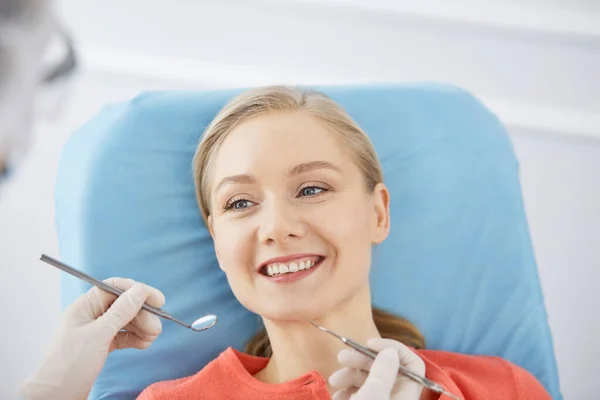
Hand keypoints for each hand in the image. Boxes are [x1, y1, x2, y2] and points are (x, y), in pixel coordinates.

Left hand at [18, 278, 164, 399]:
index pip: (115, 288)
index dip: (137, 291)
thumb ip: (121, 311)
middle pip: (123, 305)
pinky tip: (144, 344)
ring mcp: (96, 331)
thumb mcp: (99, 334)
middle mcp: (91, 315)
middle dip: (142, 314)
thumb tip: (140, 290)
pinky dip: (135, 338)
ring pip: (125, 321)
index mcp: (85, 306)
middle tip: (156, 328)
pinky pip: (122, 336)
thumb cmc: (71, 364)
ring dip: (141, 327)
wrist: (55, 396)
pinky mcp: (101, 346)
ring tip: (152, 338)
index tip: (158, 300)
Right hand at [329, 338, 425, 399]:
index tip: (368, 343)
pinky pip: (360, 392)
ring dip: (349, 375)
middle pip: (385, 368)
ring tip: (334, 381)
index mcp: (406, 394)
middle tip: (341, 357)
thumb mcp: (373, 395)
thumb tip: (390, 351)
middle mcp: (396, 397)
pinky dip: (346, 389)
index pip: (412, 363)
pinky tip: (336, 394)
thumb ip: (383, 372)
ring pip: (369, 380)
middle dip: (361, 360)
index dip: (391, 348)